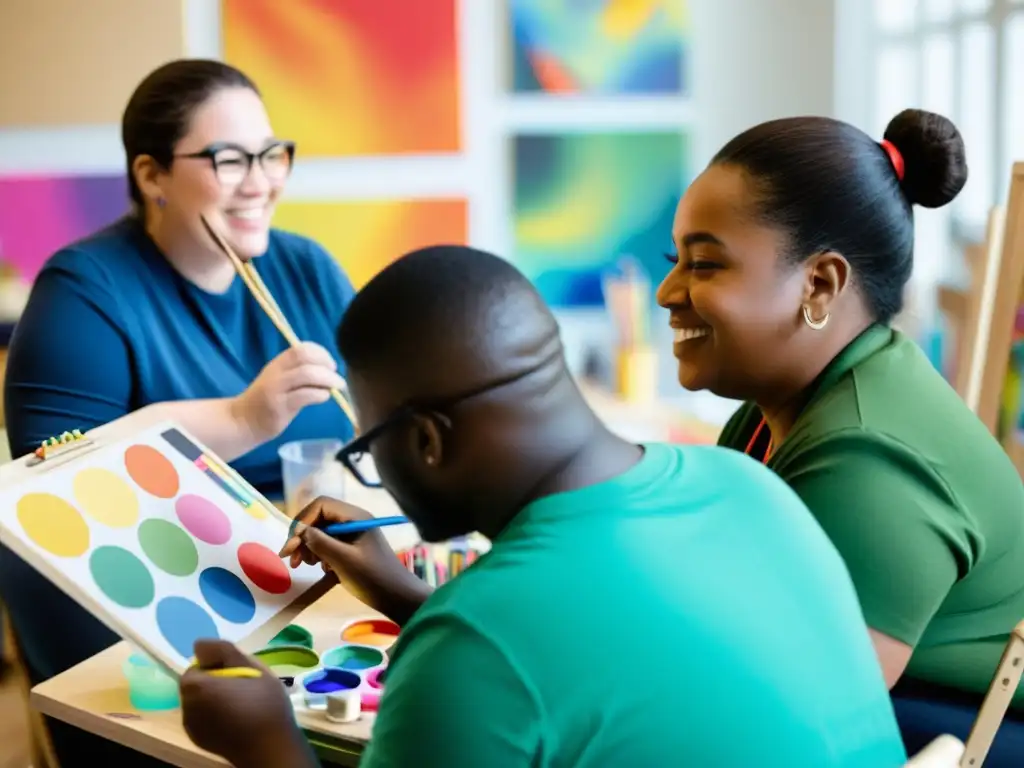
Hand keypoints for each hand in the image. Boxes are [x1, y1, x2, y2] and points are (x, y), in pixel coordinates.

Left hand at [180, 640, 314, 767]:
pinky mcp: (199, 740)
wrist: (270, 748)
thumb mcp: (252, 668)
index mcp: (197, 688)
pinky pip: (202, 717)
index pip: (197, 665)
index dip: (217, 664)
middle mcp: (187, 707)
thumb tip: (198, 644)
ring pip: (199, 700)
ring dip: (214, 696)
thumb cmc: (264, 704)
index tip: (238, 671)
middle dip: (214, 680)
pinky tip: (236, 717)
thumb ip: (223, 651)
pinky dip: (214, 713)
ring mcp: (191, 727)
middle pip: (196, 683)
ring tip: (241, 701)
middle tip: (242, 684)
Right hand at [232, 342, 347, 443]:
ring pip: (306, 375)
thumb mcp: (280, 380)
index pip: (300, 349)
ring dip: (327, 379)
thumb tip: (328, 370)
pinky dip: (320, 394)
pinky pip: (305, 396)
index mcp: (277, 364)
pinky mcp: (280, 407)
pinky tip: (324, 397)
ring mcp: (276, 389)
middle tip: (336, 377)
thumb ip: (299, 373)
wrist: (243, 421)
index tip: (331, 363)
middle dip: (326, 364)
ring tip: (337, 387)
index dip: (320, 352)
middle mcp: (276, 373)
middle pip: (304, 358)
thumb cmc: (267, 401)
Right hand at [279, 496, 431, 625]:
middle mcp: (353, 521)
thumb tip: (301, 532)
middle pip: (319, 519)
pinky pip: (329, 545)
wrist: (398, 597)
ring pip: (322, 533)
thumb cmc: (373, 578)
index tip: (291, 546)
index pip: (321, 505)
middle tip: (293, 561)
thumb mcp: (344, 560)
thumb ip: (321, 543)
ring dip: (310, 547)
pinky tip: (324, 570)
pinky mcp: (352, 548)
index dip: (302, 522)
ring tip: (308, 566)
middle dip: (303, 537)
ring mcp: (353, 535)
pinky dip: (321, 555)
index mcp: (355, 517)